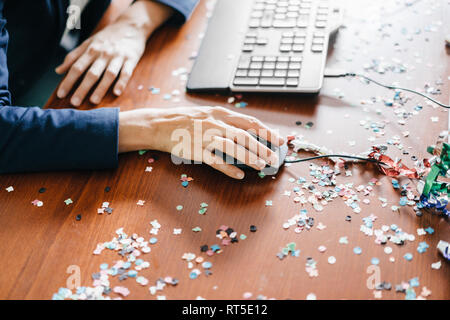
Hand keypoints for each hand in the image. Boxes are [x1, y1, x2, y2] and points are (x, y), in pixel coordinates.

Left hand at [55, 1, 172, 105]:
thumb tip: (58, 70)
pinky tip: (116, 92)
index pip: (76, 67)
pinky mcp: (131, 59)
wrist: (130, 26)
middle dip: (82, 88)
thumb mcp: (88, 43)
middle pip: (91, 73)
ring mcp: (118, 57)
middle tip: (75, 102)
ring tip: (93, 101)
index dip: (68, 81)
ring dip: (100, 88)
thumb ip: (74, 56)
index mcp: (91, 50)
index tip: (61, 94)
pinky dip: (121, 82)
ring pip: (108, 74)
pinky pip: (126, 73)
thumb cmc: (108, 37)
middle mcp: (103, 54)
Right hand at [118, 106, 284, 178]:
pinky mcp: (196, 151)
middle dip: (263, 147)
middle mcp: (215, 124)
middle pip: (245, 135)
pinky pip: (215, 161)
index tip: (280, 140)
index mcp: (220, 113)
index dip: (267, 131)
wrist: (160, 125)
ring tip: (261, 166)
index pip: (250, 121)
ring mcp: (206, 137)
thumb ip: (226, 121)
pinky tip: (239, 176)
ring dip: (250, 157)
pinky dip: (228, 169)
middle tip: (274, 158)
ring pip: (233, 147)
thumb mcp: (208, 114)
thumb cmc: (185, 120)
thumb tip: (247, 133)